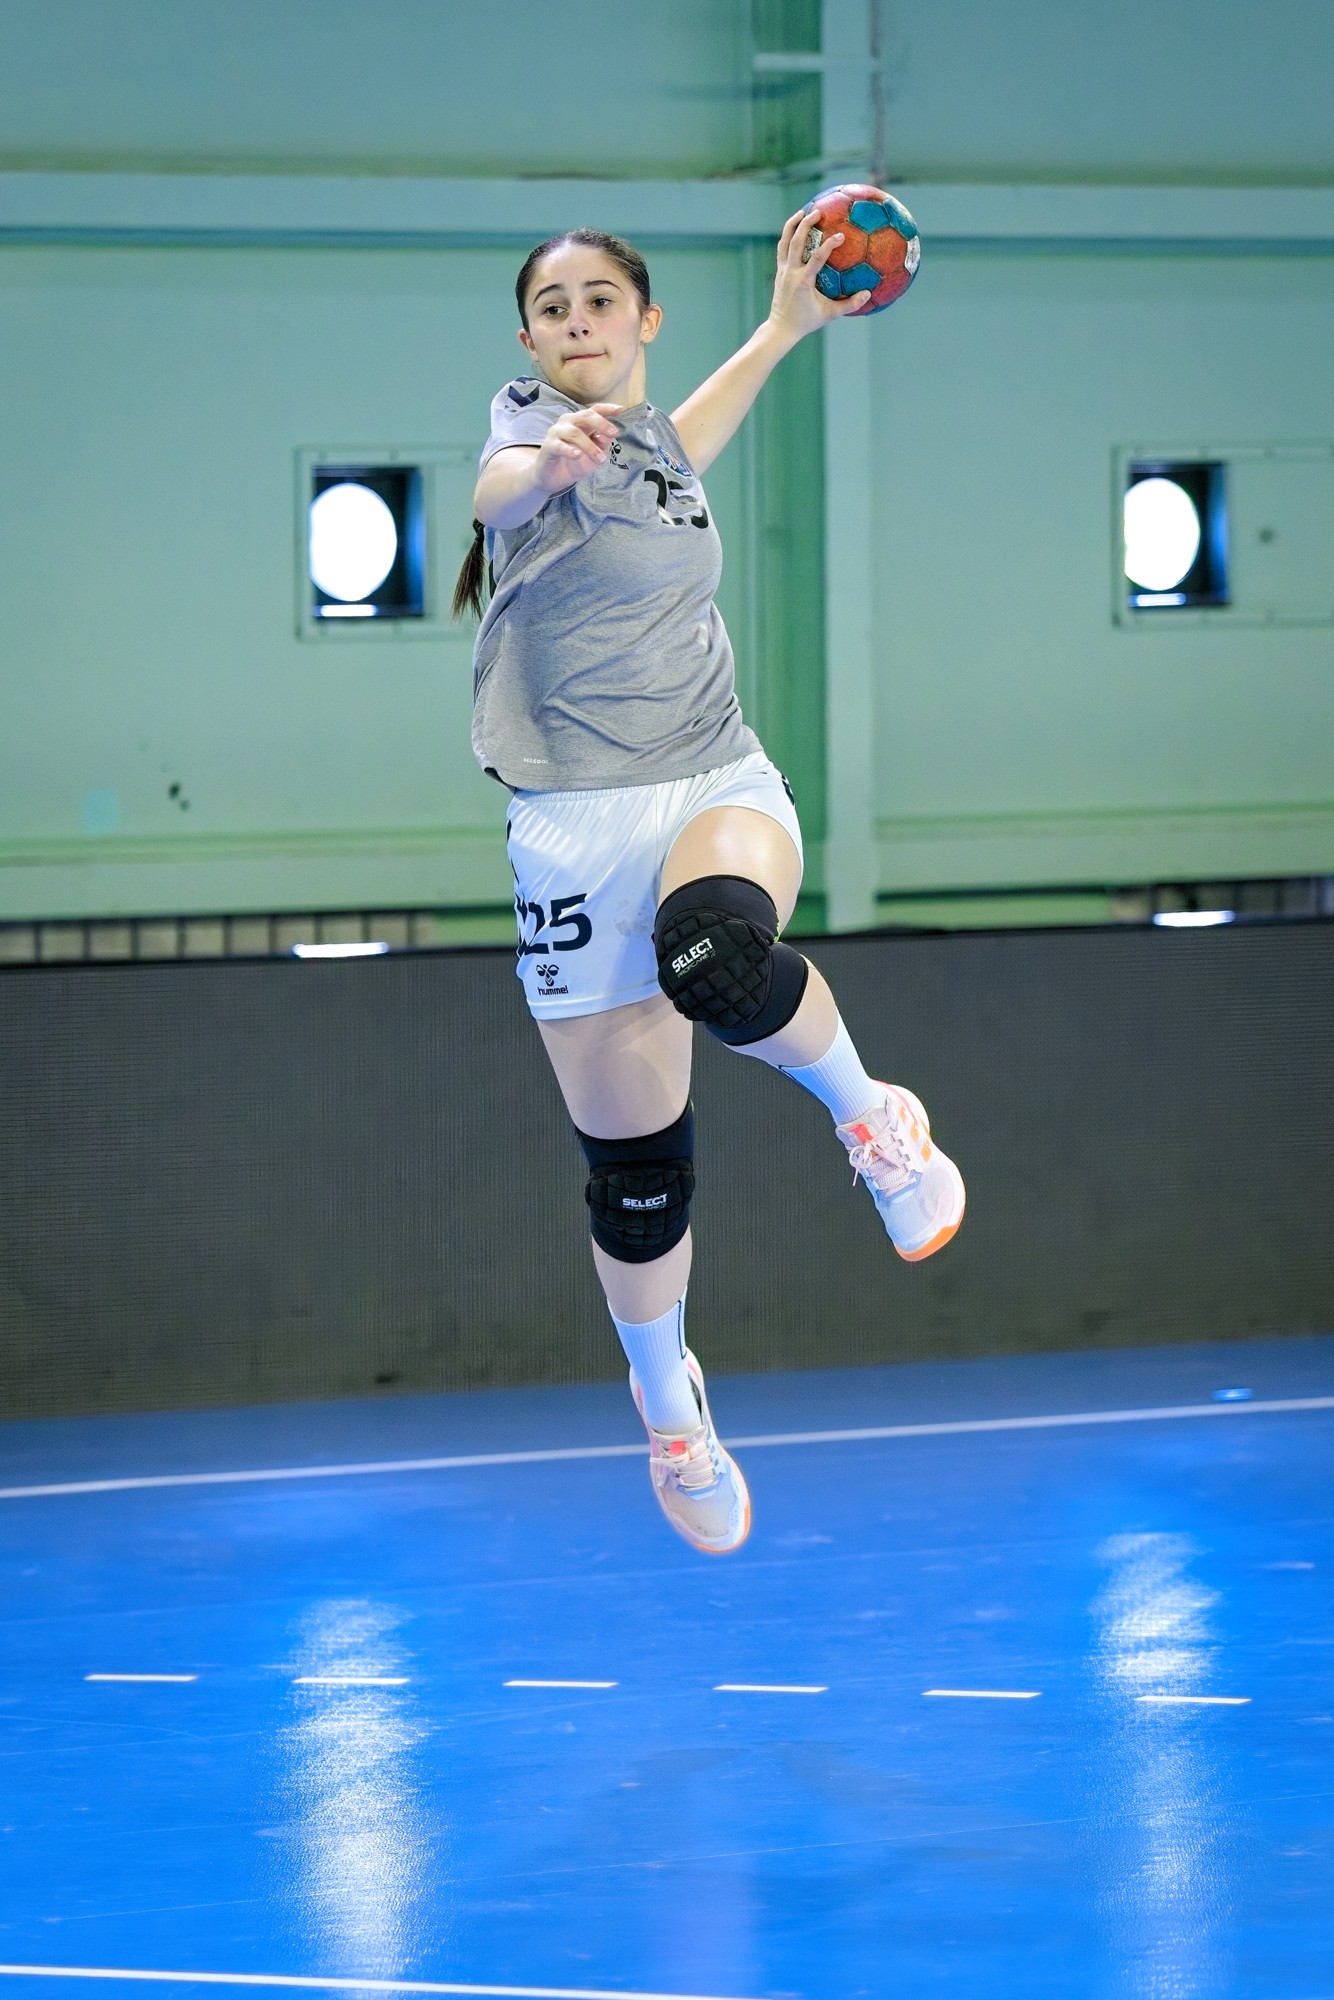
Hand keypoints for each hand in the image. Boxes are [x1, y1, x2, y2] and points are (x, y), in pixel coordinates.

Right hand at [533, 403, 620, 494]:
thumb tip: (609, 434)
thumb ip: (603, 444)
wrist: (552, 478)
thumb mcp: (595, 454)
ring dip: (590, 446)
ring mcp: (556, 433)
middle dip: (601, 423)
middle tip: (614, 433)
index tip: (620, 410)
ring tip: (600, 459)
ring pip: (574, 433)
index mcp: (580, 422)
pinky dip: (570, 450)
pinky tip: (577, 455)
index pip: (594, 410)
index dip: (607, 409)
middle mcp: (568, 423)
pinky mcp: (548, 447)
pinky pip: (559, 446)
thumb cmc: (574, 463)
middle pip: (585, 416)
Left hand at [767, 208, 871, 342]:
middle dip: (806, 224)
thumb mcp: (829, 314)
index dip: (829, 245)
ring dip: (793, 225)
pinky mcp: (779, 271)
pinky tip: (795, 228)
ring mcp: (783, 270)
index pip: (817, 258)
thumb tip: (868, 295)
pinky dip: (788, 236)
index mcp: (803, 281)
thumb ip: (849, 305)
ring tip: (803, 212)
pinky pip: (782, 249)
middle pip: (796, 242)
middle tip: (818, 211)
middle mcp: (791, 272)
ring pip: (785, 242)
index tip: (841, 235)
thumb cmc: (807, 321)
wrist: (782, 328)